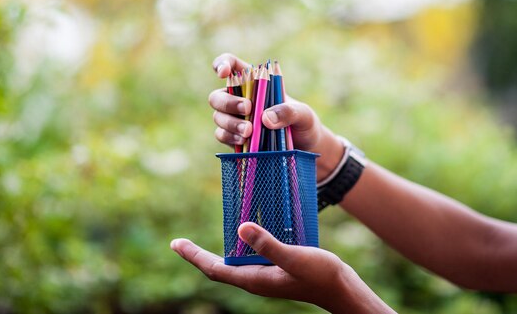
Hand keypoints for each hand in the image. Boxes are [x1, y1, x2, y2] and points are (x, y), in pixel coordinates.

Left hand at [170, 222, 393, 313]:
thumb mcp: (294, 257)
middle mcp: (255, 279)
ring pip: (233, 263)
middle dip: (198, 256)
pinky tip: (242, 235)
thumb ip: (268, 245)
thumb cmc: (320, 275)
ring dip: (217, 251)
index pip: (214, 268)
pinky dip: (239, 247)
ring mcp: (264, 275)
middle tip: (180, 243)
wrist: (341, 288)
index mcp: (254, 278)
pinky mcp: (275, 269)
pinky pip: (248, 258)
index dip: (193, 256)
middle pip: (218, 267)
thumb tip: (241, 228)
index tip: (175, 243)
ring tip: (203, 241)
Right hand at [209, 53, 344, 180]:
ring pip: (218, 116)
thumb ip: (288, 112)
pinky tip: (244, 141)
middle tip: (248, 108)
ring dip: (230, 123)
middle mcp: (241, 99)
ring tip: (249, 131)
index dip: (222, 64)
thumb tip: (265, 118)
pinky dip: (230, 137)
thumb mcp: (304, 114)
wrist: (306, 150)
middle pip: (218, 96)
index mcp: (255, 83)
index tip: (223, 73)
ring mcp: (235, 119)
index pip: (232, 65)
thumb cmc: (304, 124)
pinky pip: (222, 134)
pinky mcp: (234, 138)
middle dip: (228, 102)